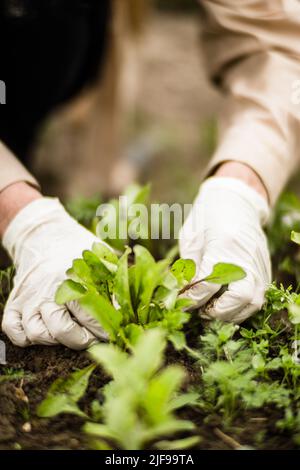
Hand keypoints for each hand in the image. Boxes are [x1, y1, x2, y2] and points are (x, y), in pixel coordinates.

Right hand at [1, 196, 106, 348]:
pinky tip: (43, 329)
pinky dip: (25, 337)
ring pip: (37, 334)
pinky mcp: (15, 302)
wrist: (43, 234)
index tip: (112, 333)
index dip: (104, 330)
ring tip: (68, 331)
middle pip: (63, 330)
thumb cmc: (77, 250)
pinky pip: (13, 331)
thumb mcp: (100, 258)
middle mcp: (49, 290)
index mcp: (74, 278)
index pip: (90, 315)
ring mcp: (30, 298)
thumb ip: (115, 282)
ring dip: (54, 339)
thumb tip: (128, 309)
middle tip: (92, 336)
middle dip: (82, 340)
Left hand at [179, 176, 270, 322]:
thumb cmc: (207, 218)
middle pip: (239, 297)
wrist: (235, 200)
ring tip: (214, 311)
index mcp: (223, 245)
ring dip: (232, 313)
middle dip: (217, 312)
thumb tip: (183, 293)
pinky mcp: (264, 268)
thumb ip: (189, 268)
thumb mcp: (191, 239)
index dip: (192, 298)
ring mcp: (258, 263)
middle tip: (202, 311)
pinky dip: (243, 307)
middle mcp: (245, 256)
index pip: (208, 283)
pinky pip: (259, 296)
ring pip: (253, 302)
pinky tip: (227, 305)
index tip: (181, 303)